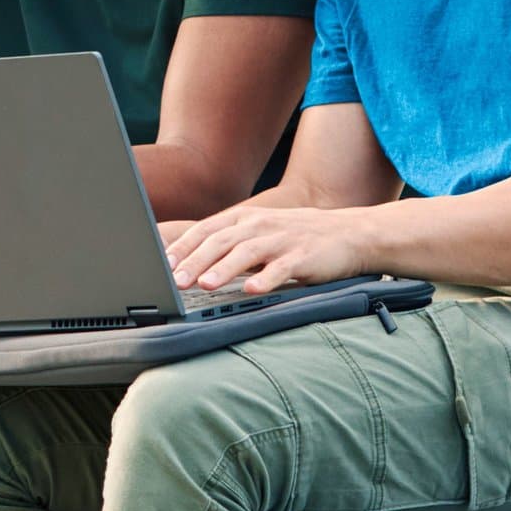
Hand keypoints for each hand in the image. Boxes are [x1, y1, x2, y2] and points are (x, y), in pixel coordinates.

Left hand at [163, 205, 371, 295]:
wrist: (349, 233)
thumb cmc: (295, 237)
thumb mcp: (258, 233)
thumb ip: (228, 244)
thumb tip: (189, 264)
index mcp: (244, 219)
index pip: (205, 231)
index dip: (182, 247)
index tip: (161, 265)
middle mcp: (259, 225)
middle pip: (219, 242)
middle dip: (194, 261)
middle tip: (174, 280)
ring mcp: (281, 240)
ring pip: (246, 253)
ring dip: (223, 269)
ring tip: (204, 285)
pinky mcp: (303, 256)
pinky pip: (282, 268)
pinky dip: (265, 279)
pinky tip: (252, 291)